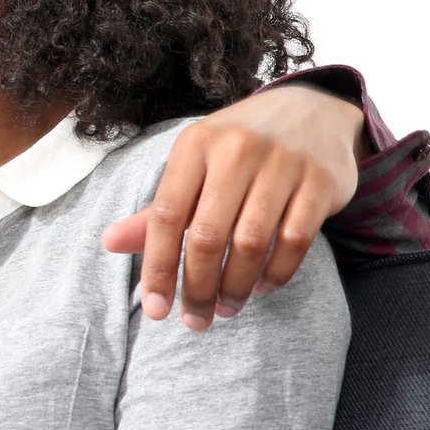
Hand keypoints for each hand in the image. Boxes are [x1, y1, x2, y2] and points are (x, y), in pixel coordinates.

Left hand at [103, 83, 365, 329]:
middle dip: (197, 288)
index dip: (157, 267)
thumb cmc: (237, 149)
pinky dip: (276, 273)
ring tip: (226, 308)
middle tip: (195, 319)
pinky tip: (262, 287)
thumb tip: (108, 243)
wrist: (311, 110)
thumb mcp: (193, 166)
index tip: (154, 309)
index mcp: (195, 145)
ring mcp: (283, 162)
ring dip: (235, 287)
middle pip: (208, 236)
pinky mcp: (321, 181)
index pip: (166, 216)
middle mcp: (237, 149)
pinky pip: (295, 240)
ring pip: (251, 243)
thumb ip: (156, 210)